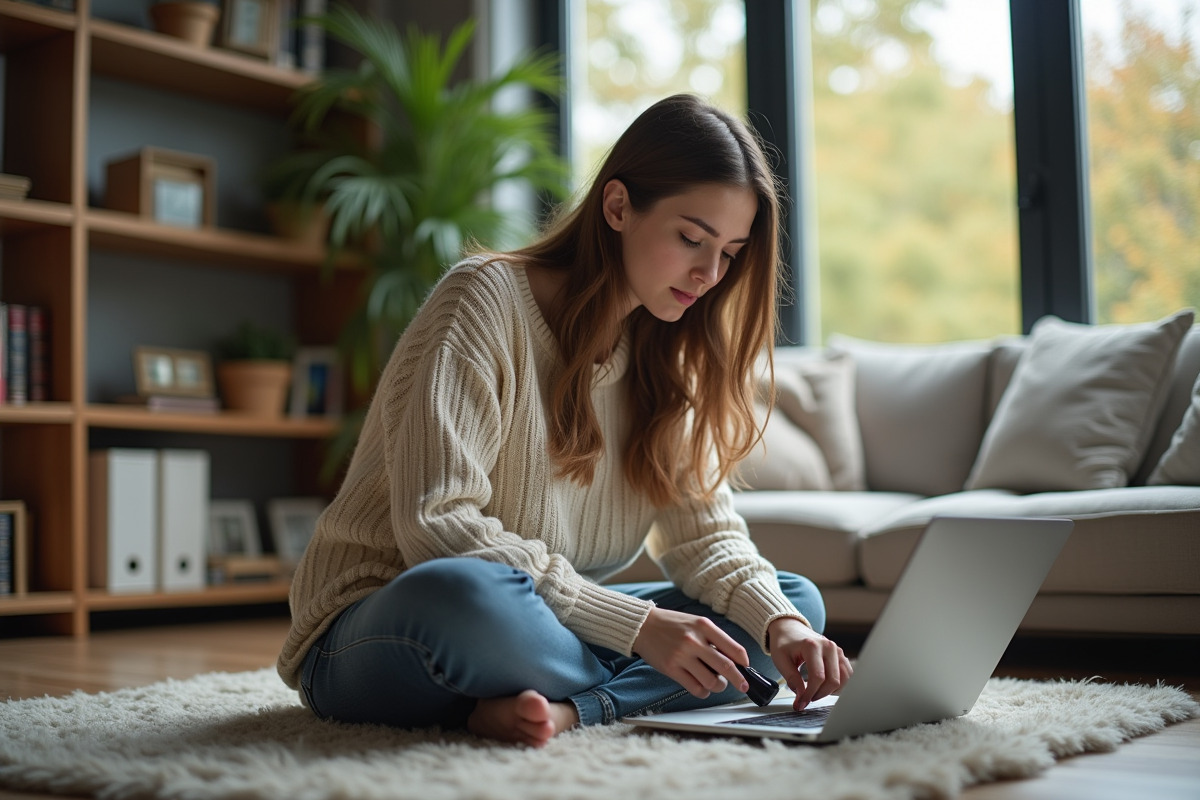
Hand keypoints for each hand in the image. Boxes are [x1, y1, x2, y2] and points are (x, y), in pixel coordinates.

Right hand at [632, 608, 750, 698]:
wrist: (643, 625)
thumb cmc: (672, 624)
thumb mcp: (696, 622)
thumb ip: (714, 638)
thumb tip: (734, 659)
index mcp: (704, 626)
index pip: (734, 648)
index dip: (744, 663)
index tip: (746, 668)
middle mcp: (694, 640)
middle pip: (726, 667)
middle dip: (739, 680)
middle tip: (743, 685)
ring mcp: (682, 656)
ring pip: (711, 681)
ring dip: (719, 686)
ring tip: (717, 683)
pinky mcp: (671, 669)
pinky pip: (695, 688)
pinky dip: (703, 692)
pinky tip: (702, 687)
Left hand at [767, 617, 852, 710]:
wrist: (790, 629)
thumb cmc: (784, 643)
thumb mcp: (780, 660)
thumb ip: (791, 678)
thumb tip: (801, 696)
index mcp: (812, 646)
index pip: (818, 677)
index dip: (810, 694)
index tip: (801, 703)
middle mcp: (828, 646)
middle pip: (833, 680)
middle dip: (820, 694)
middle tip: (807, 699)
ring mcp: (837, 650)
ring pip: (844, 679)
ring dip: (831, 691)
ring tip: (815, 693)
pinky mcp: (841, 655)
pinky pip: (847, 674)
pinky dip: (838, 685)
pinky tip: (825, 688)